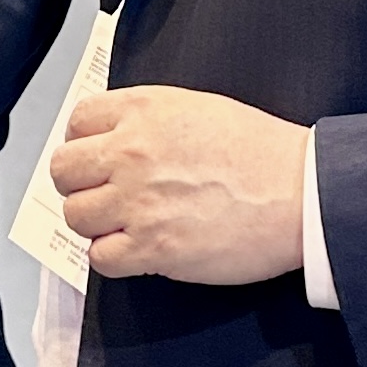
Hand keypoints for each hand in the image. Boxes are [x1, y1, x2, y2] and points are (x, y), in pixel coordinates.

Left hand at [52, 85, 306, 283]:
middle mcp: (132, 151)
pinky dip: (116, 257)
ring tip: (128, 223)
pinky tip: (142, 248)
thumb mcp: (200, 108)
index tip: (98, 157)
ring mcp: (138, 201)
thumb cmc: (262, 152)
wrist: (303, 193)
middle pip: (64, 170)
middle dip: (81, 184)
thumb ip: (150, 120)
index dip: (84, 141)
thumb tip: (115, 140)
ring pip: (76, 216)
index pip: (78, 120)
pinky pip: (100, 257)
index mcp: (145, 109)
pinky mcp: (151, 247)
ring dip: (97, 223)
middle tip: (106, 194)